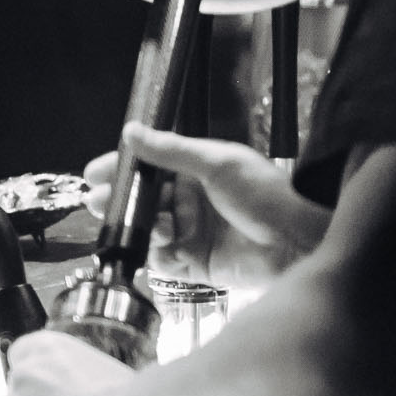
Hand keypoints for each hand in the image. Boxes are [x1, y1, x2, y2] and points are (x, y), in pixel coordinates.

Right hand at [84, 125, 328, 285]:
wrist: (301, 241)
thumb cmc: (267, 194)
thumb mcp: (219, 163)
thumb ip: (173, 150)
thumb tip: (132, 131)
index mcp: (198, 170)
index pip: (151, 166)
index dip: (122, 169)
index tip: (94, 173)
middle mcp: (193, 200)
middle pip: (144, 201)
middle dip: (121, 201)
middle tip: (98, 202)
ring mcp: (194, 232)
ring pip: (150, 231)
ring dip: (142, 228)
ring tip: (147, 225)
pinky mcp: (198, 264)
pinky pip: (165, 261)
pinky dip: (159, 256)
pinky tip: (165, 248)